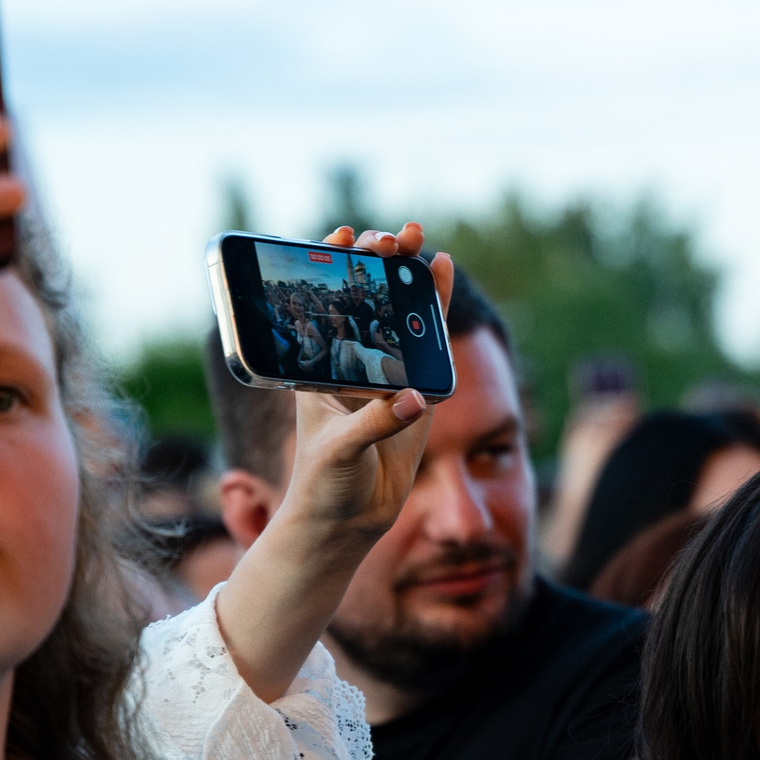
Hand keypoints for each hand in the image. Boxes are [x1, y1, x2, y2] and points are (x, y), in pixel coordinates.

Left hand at [275, 222, 458, 548]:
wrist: (347, 520)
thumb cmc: (324, 482)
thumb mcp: (340, 450)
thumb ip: (375, 422)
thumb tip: (413, 398)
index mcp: (318, 367)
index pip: (321, 302)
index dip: (330, 264)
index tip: (344, 238)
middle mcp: (349, 361)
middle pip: (362, 297)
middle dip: (375, 261)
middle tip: (390, 240)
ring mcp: (384, 371)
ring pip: (396, 312)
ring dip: (405, 275)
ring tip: (417, 241)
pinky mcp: (415, 389)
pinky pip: (427, 342)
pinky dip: (435, 306)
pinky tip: (441, 269)